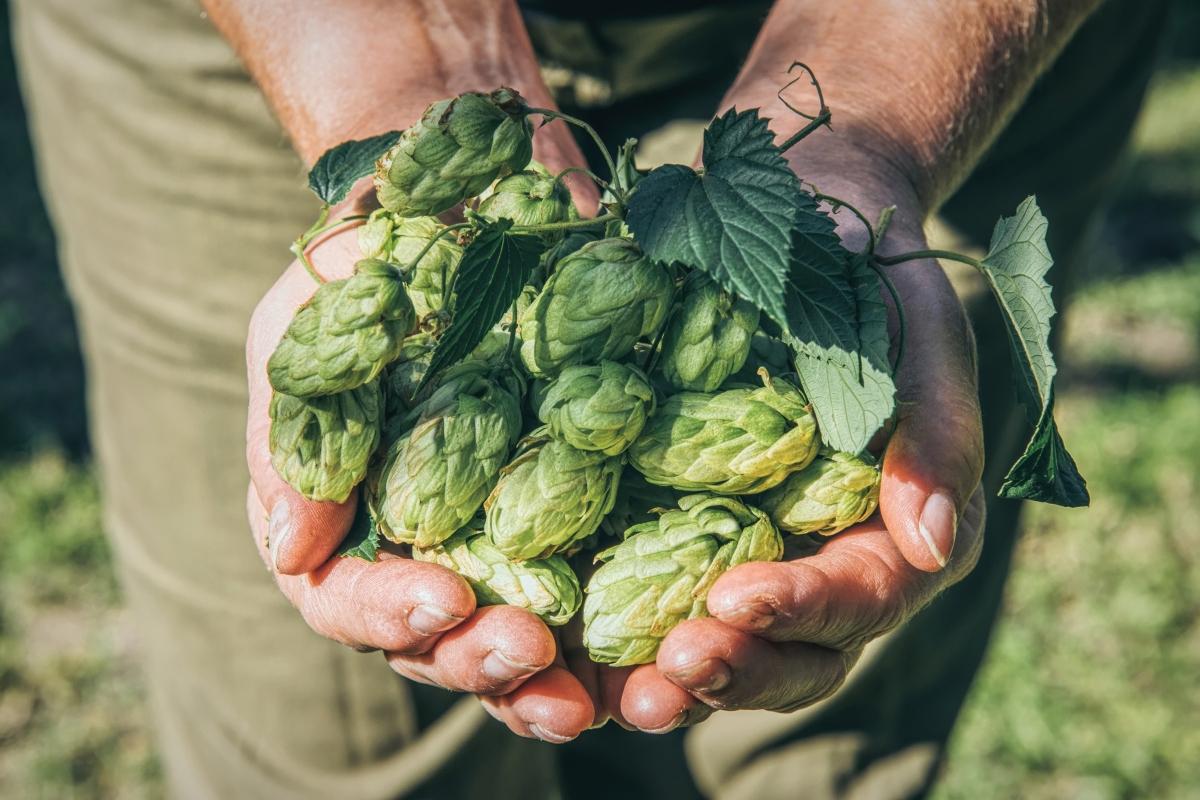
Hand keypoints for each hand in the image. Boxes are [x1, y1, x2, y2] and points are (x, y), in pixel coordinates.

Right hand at [244, 164, 598, 743]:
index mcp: (345, 515)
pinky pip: (591, 600)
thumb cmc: (368, 269)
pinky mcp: (573, 524)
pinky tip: (648, 659)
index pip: (342, 595)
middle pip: (433, 642)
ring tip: (582, 696)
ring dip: (542, 680)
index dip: (384, 611)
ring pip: (509, 643)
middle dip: (475, 660)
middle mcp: (418, 547)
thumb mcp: (309, 331)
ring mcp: (497, 543)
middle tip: (527, 652)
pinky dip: (609, 640)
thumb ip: (295, 432)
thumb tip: (294, 548)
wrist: (460, 209)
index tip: (442, 598)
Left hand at [573, 166, 987, 729]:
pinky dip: (627, 634)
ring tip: (622, 688)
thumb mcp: (922, 338)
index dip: (806, 609)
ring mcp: (761, 556)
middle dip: (739, 669)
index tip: (738, 597)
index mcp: (899, 532)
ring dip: (680, 677)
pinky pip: (663, 600)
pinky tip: (576, 641)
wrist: (806, 239)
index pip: (865, 596)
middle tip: (674, 666)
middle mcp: (832, 564)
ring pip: (731, 648)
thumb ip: (937, 435)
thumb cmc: (876, 284)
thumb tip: (928, 544)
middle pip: (798, 655)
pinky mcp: (692, 534)